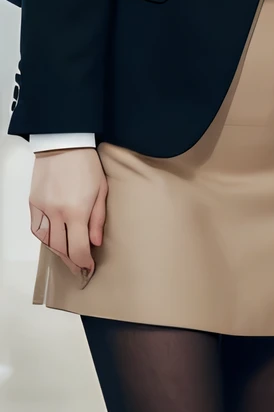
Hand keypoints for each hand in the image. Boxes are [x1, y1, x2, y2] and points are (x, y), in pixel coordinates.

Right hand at [30, 148, 106, 280]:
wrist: (64, 143)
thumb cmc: (87, 164)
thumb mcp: (102, 190)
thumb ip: (98, 219)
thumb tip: (95, 243)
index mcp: (77, 211)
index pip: (78, 248)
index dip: (84, 262)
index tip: (89, 268)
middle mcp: (57, 213)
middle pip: (61, 249)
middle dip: (71, 261)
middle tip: (80, 267)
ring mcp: (43, 208)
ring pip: (47, 242)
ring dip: (58, 251)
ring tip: (69, 255)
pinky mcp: (34, 203)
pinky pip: (37, 228)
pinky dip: (45, 238)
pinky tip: (54, 240)